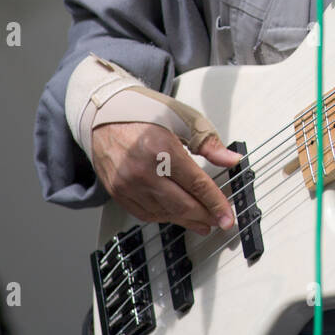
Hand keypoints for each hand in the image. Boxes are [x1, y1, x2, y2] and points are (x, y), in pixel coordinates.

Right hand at [91, 96, 241, 234]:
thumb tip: (232, 159)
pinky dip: (164, 217)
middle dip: (204, 216)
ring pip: (164, 213)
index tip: (228, 217)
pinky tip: (177, 216)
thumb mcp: (182, 118)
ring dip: (186, 220)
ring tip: (202, 222)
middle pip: (181, 205)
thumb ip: (209, 142)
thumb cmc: (143, 112)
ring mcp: (127, 184)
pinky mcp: (116, 192)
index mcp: (162, 149)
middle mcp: (142, 170)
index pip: (196, 184)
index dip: (216, 203)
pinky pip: (145, 214)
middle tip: (219, 221)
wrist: (102, 114)